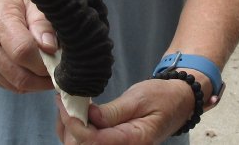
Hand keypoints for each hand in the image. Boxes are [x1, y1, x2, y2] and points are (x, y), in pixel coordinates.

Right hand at [0, 0, 57, 92]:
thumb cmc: (13, 1)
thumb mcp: (32, 1)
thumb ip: (42, 23)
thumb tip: (50, 47)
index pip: (23, 51)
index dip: (44, 62)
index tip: (58, 62)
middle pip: (19, 75)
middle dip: (43, 79)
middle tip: (57, 73)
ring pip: (14, 85)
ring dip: (35, 83)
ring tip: (46, 70)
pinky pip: (7, 85)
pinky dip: (23, 82)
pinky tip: (30, 69)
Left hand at [56, 79, 194, 144]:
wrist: (176, 101)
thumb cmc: (161, 97)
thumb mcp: (138, 99)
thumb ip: (114, 111)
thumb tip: (89, 117)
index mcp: (133, 140)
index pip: (94, 141)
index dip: (75, 125)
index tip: (63, 102)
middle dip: (68, 127)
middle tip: (62, 101)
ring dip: (69, 129)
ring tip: (64, 104)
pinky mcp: (114, 142)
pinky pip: (91, 141)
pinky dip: (77, 129)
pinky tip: (74, 112)